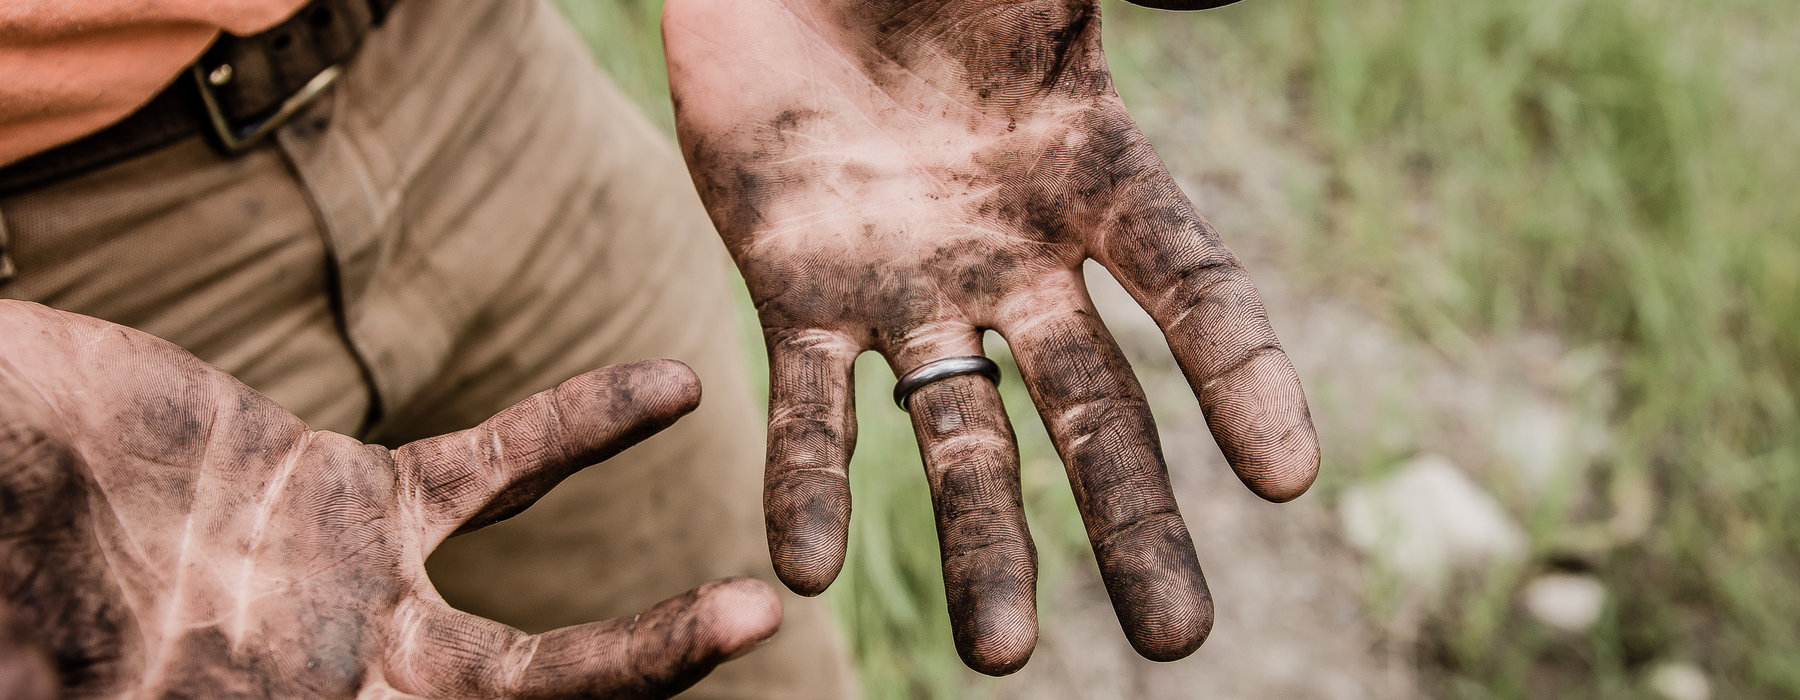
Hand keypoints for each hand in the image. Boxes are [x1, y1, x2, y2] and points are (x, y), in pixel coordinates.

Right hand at [0, 301, 778, 698]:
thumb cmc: (11, 571)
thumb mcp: (64, 675)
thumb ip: (148, 679)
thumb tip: (242, 693)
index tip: (669, 692)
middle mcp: (342, 692)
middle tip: (739, 647)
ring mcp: (358, 609)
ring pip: (531, 646)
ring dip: (647, 641)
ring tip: (754, 614)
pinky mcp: (355, 502)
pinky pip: (497, 471)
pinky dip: (585, 431)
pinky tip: (672, 393)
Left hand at [665, 0, 1318, 673]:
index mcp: (1090, 169)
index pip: (1189, 287)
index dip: (1242, 377)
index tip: (1290, 478)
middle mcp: (1011, 253)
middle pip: (1092, 406)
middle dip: (1133, 522)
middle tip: (1177, 642)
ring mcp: (907, 283)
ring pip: (958, 435)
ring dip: (980, 545)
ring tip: (996, 654)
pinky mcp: (796, 291)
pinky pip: (807, 407)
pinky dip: (809, 484)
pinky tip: (804, 572)